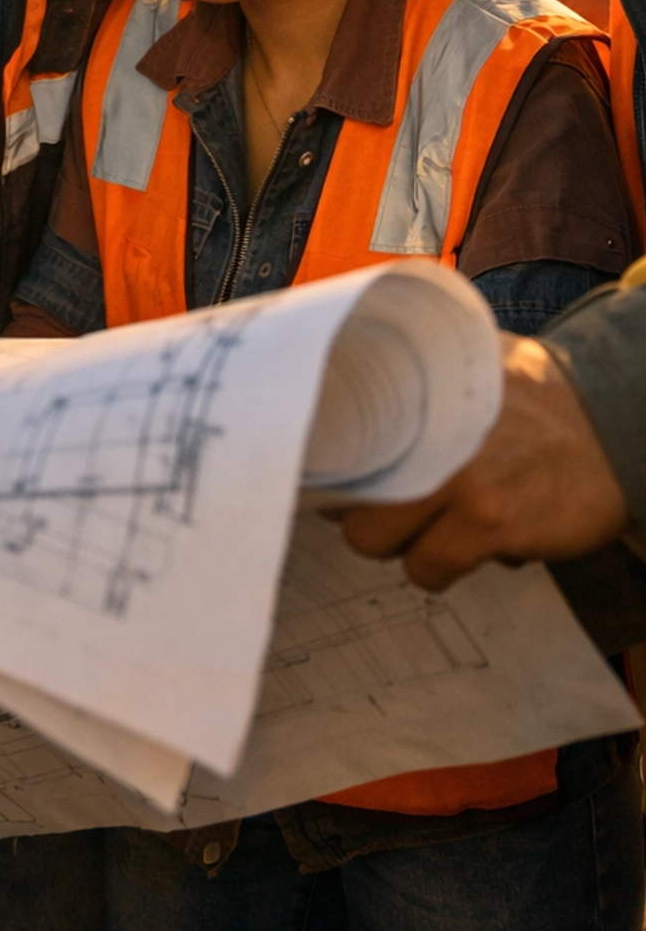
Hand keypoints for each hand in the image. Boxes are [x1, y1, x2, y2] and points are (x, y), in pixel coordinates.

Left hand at [338, 336, 629, 589]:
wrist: (612, 421)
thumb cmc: (536, 394)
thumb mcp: (469, 361)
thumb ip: (417, 368)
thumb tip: (355, 372)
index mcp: (413, 387)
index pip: (331, 429)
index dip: (321, 461)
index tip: (317, 474)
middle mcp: (423, 428)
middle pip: (338, 490)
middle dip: (357, 508)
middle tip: (383, 504)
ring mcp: (454, 477)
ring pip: (374, 540)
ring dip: (398, 541)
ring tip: (430, 524)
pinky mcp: (489, 521)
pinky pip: (429, 569)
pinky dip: (439, 568)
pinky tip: (463, 547)